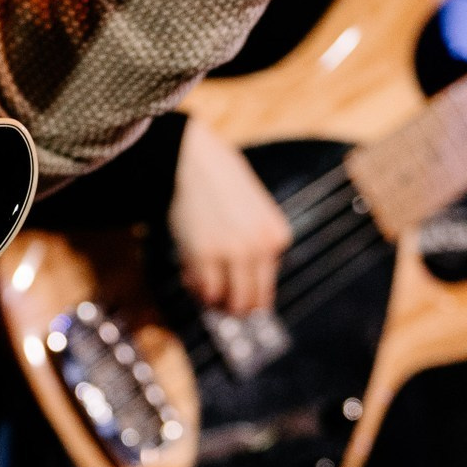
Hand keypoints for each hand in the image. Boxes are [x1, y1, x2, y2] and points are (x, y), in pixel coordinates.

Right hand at [168, 115, 290, 315]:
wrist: (192, 159)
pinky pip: (205, 290)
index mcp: (278, 236)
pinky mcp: (205, 254)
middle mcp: (261, 248)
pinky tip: (189, 274)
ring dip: (214, 301)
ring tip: (201, 284)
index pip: (267, 287)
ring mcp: (234, 253)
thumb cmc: (220, 180)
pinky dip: (197, 289)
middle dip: (234, 308)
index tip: (232, 294)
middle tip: (217, 304)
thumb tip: (243, 284)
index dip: (248, 296)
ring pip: (230, 303)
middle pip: (252, 302)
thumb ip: (256, 244)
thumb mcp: (255, 211)